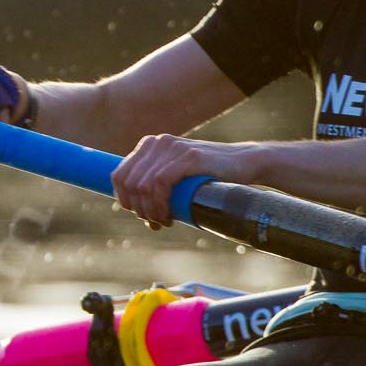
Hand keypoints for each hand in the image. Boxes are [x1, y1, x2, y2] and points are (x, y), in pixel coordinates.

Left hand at [112, 135, 247, 230]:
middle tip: (153, 222)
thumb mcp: (176, 174)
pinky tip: (168, 216)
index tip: (138, 215)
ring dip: (149, 210)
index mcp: (150, 145)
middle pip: (129, 183)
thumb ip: (155, 182)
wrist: (245, 164)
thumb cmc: (209, 174)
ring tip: (163, 222)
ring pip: (143, 186)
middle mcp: (158, 142)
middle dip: (138, 208)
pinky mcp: (188, 157)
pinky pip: (160, 184)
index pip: (119, 175)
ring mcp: (173, 148)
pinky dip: (159, 205)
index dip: (124, 200)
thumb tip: (132, 207)